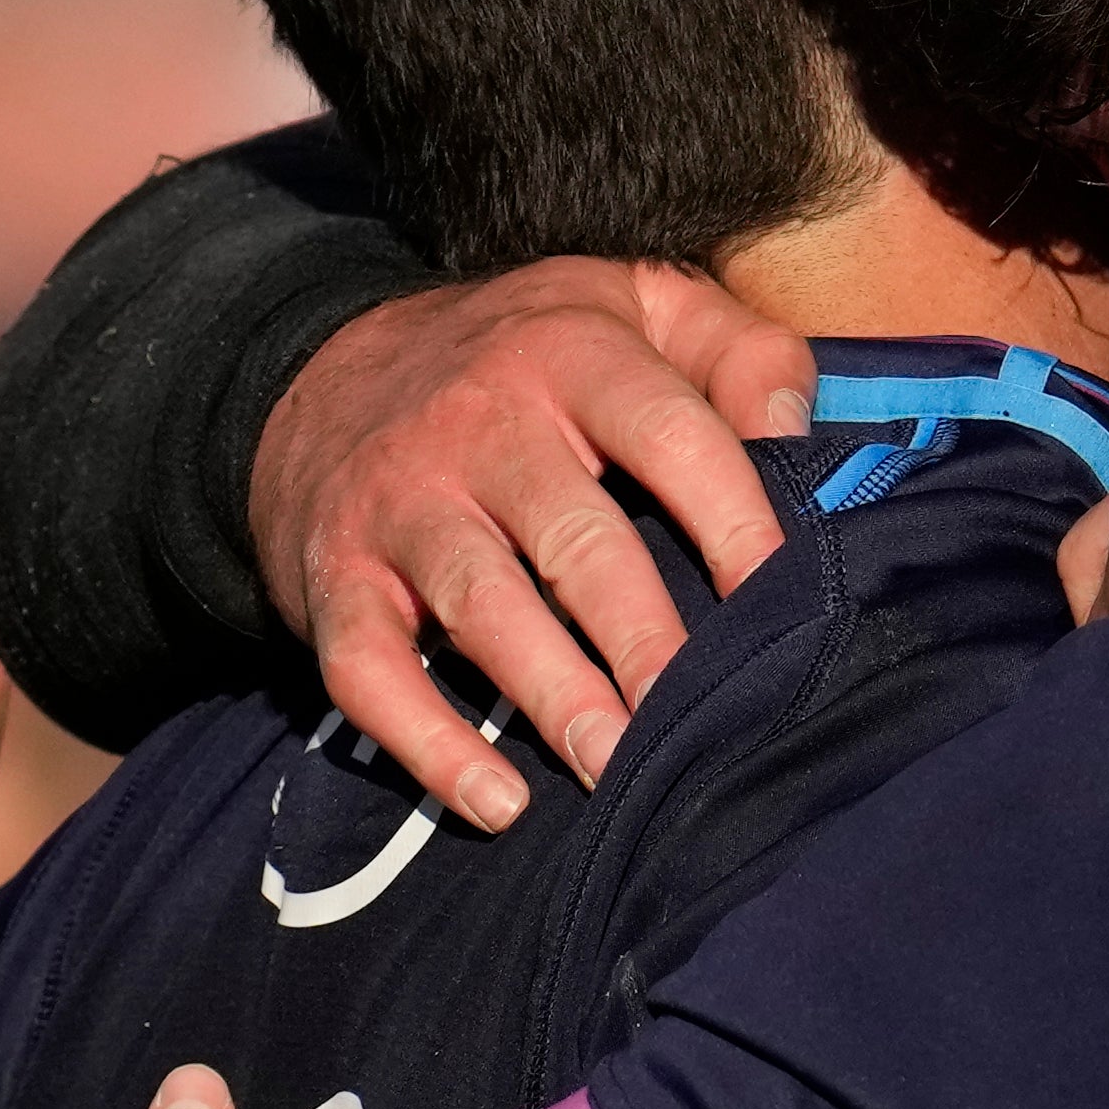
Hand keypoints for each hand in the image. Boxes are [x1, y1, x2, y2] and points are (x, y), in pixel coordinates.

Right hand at [254, 263, 814, 827]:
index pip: (669, 434)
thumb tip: (795, 437)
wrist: (313, 369)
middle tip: (701, 715)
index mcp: (570, 351)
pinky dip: (426, 740)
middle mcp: (479, 423)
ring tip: (617, 766)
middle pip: (575, 538)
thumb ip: (740, 353)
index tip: (785, 602)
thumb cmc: (522, 357)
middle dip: (644, 634)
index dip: (734, 521)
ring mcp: (400, 503)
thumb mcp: (636, 307)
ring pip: (483, 605)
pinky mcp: (336, 578)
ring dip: (554, 694)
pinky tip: (497, 801)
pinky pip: (370, 668)